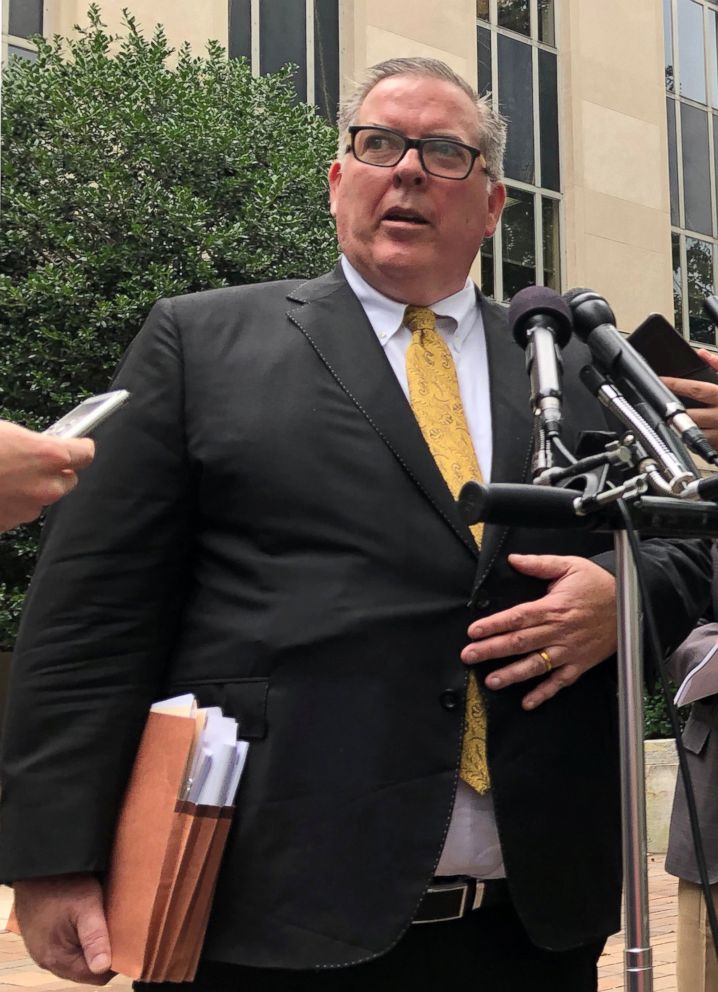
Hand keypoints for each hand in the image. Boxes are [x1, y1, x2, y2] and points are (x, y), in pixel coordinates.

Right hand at [0, 420, 94, 531]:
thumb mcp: (4, 432)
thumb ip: (30, 443)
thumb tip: (38, 446)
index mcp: (48, 455)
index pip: (85, 454)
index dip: (80, 448)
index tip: (78, 443)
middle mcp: (44, 485)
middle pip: (67, 480)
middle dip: (55, 472)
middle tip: (35, 460)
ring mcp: (27, 508)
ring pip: (41, 498)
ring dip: (30, 488)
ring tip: (4, 474)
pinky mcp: (9, 524)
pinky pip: (19, 511)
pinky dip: (10, 502)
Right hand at [13, 874, 113, 984]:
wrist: (36, 866)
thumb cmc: (62, 884)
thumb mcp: (86, 907)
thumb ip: (95, 938)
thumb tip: (103, 967)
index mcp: (57, 958)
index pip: (95, 977)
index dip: (115, 964)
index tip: (128, 945)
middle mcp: (46, 960)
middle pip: (84, 969)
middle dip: (103, 955)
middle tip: (118, 933)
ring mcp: (41, 949)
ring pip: (75, 958)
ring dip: (90, 947)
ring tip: (103, 926)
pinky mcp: (40, 937)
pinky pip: (64, 947)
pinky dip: (78, 939)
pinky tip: (86, 922)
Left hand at [461, 554, 616, 709]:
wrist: (631, 605)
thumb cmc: (598, 585)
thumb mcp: (570, 566)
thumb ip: (539, 563)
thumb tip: (514, 559)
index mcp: (553, 608)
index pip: (517, 618)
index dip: (494, 625)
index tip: (474, 631)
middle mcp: (559, 632)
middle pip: (520, 642)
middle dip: (492, 650)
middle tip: (469, 656)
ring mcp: (569, 651)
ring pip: (536, 665)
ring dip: (513, 674)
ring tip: (492, 681)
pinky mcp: (579, 664)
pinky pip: (560, 682)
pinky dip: (544, 693)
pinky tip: (527, 702)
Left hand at [662, 348, 717, 447]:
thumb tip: (702, 354)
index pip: (695, 389)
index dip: (674, 384)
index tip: (660, 380)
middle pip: (688, 415)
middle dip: (674, 410)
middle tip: (663, 404)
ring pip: (692, 433)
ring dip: (682, 426)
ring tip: (676, 418)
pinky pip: (700, 445)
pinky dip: (693, 438)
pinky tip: (692, 431)